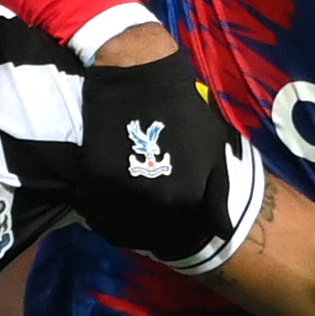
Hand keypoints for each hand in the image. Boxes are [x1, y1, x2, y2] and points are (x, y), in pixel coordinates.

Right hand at [70, 48, 243, 267]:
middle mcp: (155, 202)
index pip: (173, 240)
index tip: (160, 228)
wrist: (140, 75)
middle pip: (142, 237)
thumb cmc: (181, 110)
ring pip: (114, 227)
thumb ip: (218, 193)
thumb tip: (222, 230)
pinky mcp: (95, 179)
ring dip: (114, 223)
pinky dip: (95, 207)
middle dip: (140, 232)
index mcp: (186, 199)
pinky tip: (100, 195)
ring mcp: (123, 192)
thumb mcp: (212, 149)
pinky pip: (92, 208)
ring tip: (117, 209)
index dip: (167, 238)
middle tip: (136, 216)